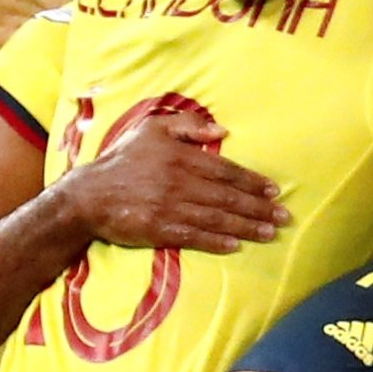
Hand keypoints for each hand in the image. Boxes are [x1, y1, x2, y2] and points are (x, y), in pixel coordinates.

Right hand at [54, 112, 282, 252]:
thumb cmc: (122, 160)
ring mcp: (170, 208)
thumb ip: (187, 126)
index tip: (274, 190)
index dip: (252, 181)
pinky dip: (217, 242)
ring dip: (247, 226)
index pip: (225, 170)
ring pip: (216, 218)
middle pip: (227, 196)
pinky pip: (195, 237)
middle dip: (259, 207)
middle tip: (284, 216)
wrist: (88, 195)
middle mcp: (179, 182)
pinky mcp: (160, 230)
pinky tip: (237, 245)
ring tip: (270, 232)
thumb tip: (222, 130)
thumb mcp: (152, 129)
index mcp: (180, 157)